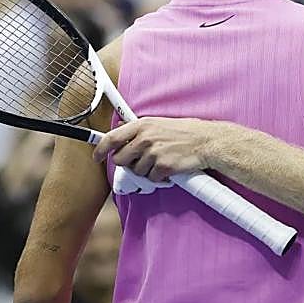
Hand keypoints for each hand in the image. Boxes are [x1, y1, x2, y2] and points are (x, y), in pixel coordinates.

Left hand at [92, 117, 220, 181]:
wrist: (206, 141)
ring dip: (146, 171)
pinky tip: (168, 169)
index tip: (97, 156)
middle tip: (140, 162)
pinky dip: (159, 178)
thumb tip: (120, 130)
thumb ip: (139, 129)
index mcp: (142, 125)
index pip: (112, 138)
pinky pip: (152, 179)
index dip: (100, 149)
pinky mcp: (163, 167)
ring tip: (160, 162)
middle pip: (120, 160)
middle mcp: (145, 138)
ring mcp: (153, 153)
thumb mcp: (158, 123)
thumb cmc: (185, 132)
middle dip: (127, 164)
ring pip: (136, 172)